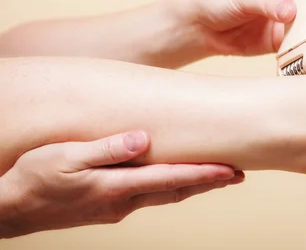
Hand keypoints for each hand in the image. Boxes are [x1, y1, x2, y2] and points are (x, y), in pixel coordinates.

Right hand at [0, 131, 242, 238]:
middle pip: (177, 190)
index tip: (232, 171)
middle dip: (209, 182)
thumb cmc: (34, 178)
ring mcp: (117, 207)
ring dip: (194, 185)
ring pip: (166, 194)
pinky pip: (149, 195)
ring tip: (218, 176)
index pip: (172, 180)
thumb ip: (106, 149)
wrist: (9, 209)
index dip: (205, 175)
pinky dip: (171, 187)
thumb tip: (142, 139)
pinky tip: (176, 180)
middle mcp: (123, 200)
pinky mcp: (109, 207)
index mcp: (116, 186)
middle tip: (238, 174)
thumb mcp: (65, 157)